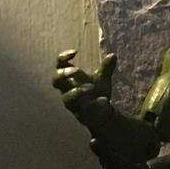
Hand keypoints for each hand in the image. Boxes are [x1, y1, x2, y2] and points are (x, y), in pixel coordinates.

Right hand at [52, 49, 158, 164]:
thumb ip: (106, 68)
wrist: (102, 114)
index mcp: (70, 80)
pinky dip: (95, 105)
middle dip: (63, 75)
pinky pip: (84, 112)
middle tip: (76, 71)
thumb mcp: (102, 79)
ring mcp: (73, 104)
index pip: (59, 66)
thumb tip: (113, 55)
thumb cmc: (96, 93)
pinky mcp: (82, 116)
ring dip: (77, 91)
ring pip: (67, 99)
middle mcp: (67, 91)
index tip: (74, 52)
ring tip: (90, 87)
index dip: (62, 58)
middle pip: (56, 82)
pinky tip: (105, 101)